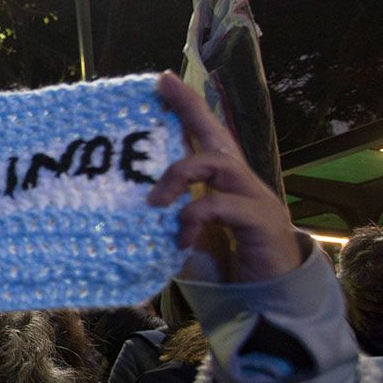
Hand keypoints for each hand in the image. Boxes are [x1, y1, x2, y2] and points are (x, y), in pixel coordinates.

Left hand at [148, 73, 301, 283]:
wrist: (263, 301)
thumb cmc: (222, 266)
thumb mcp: (180, 239)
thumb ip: (160, 223)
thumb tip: (119, 212)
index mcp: (221, 183)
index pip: (205, 135)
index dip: (187, 106)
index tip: (161, 81)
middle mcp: (240, 182)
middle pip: (217, 136)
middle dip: (189, 111)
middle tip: (160, 96)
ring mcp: (254, 198)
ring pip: (218, 162)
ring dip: (179, 176)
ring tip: (154, 201)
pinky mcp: (261, 221)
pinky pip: (221, 205)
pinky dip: (194, 218)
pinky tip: (182, 238)